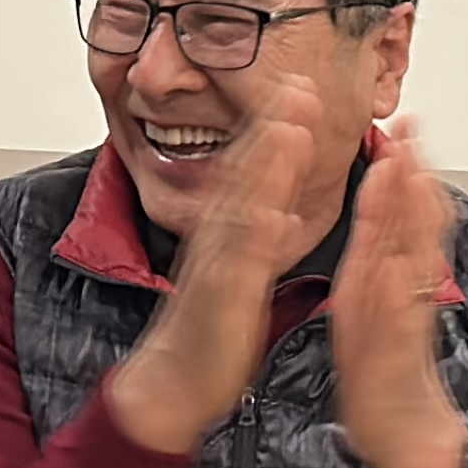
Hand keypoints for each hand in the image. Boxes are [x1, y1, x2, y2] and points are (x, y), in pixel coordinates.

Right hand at [101, 75, 327, 455]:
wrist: (171, 383)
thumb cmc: (203, 329)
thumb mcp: (230, 267)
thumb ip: (246, 229)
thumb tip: (269, 200)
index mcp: (224, 232)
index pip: (250, 169)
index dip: (273, 126)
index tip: (297, 87)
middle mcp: (217, 240)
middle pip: (245, 173)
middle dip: (271, 127)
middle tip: (297, 83)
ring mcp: (217, 267)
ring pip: (243, 207)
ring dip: (266, 167)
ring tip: (289, 128)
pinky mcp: (221, 301)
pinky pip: (237, 267)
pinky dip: (255, 239)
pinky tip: (272, 215)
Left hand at [328, 119, 467, 467]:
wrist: (405, 439)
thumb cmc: (383, 373)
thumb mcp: (368, 308)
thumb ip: (377, 263)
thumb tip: (380, 219)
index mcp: (387, 280)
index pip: (396, 216)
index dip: (399, 170)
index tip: (399, 126)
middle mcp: (402, 294)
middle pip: (414, 227)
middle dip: (414, 176)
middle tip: (414, 129)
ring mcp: (403, 321)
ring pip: (413, 260)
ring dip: (416, 219)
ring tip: (417, 174)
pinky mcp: (398, 353)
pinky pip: (399, 313)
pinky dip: (400, 286)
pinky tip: (401, 259)